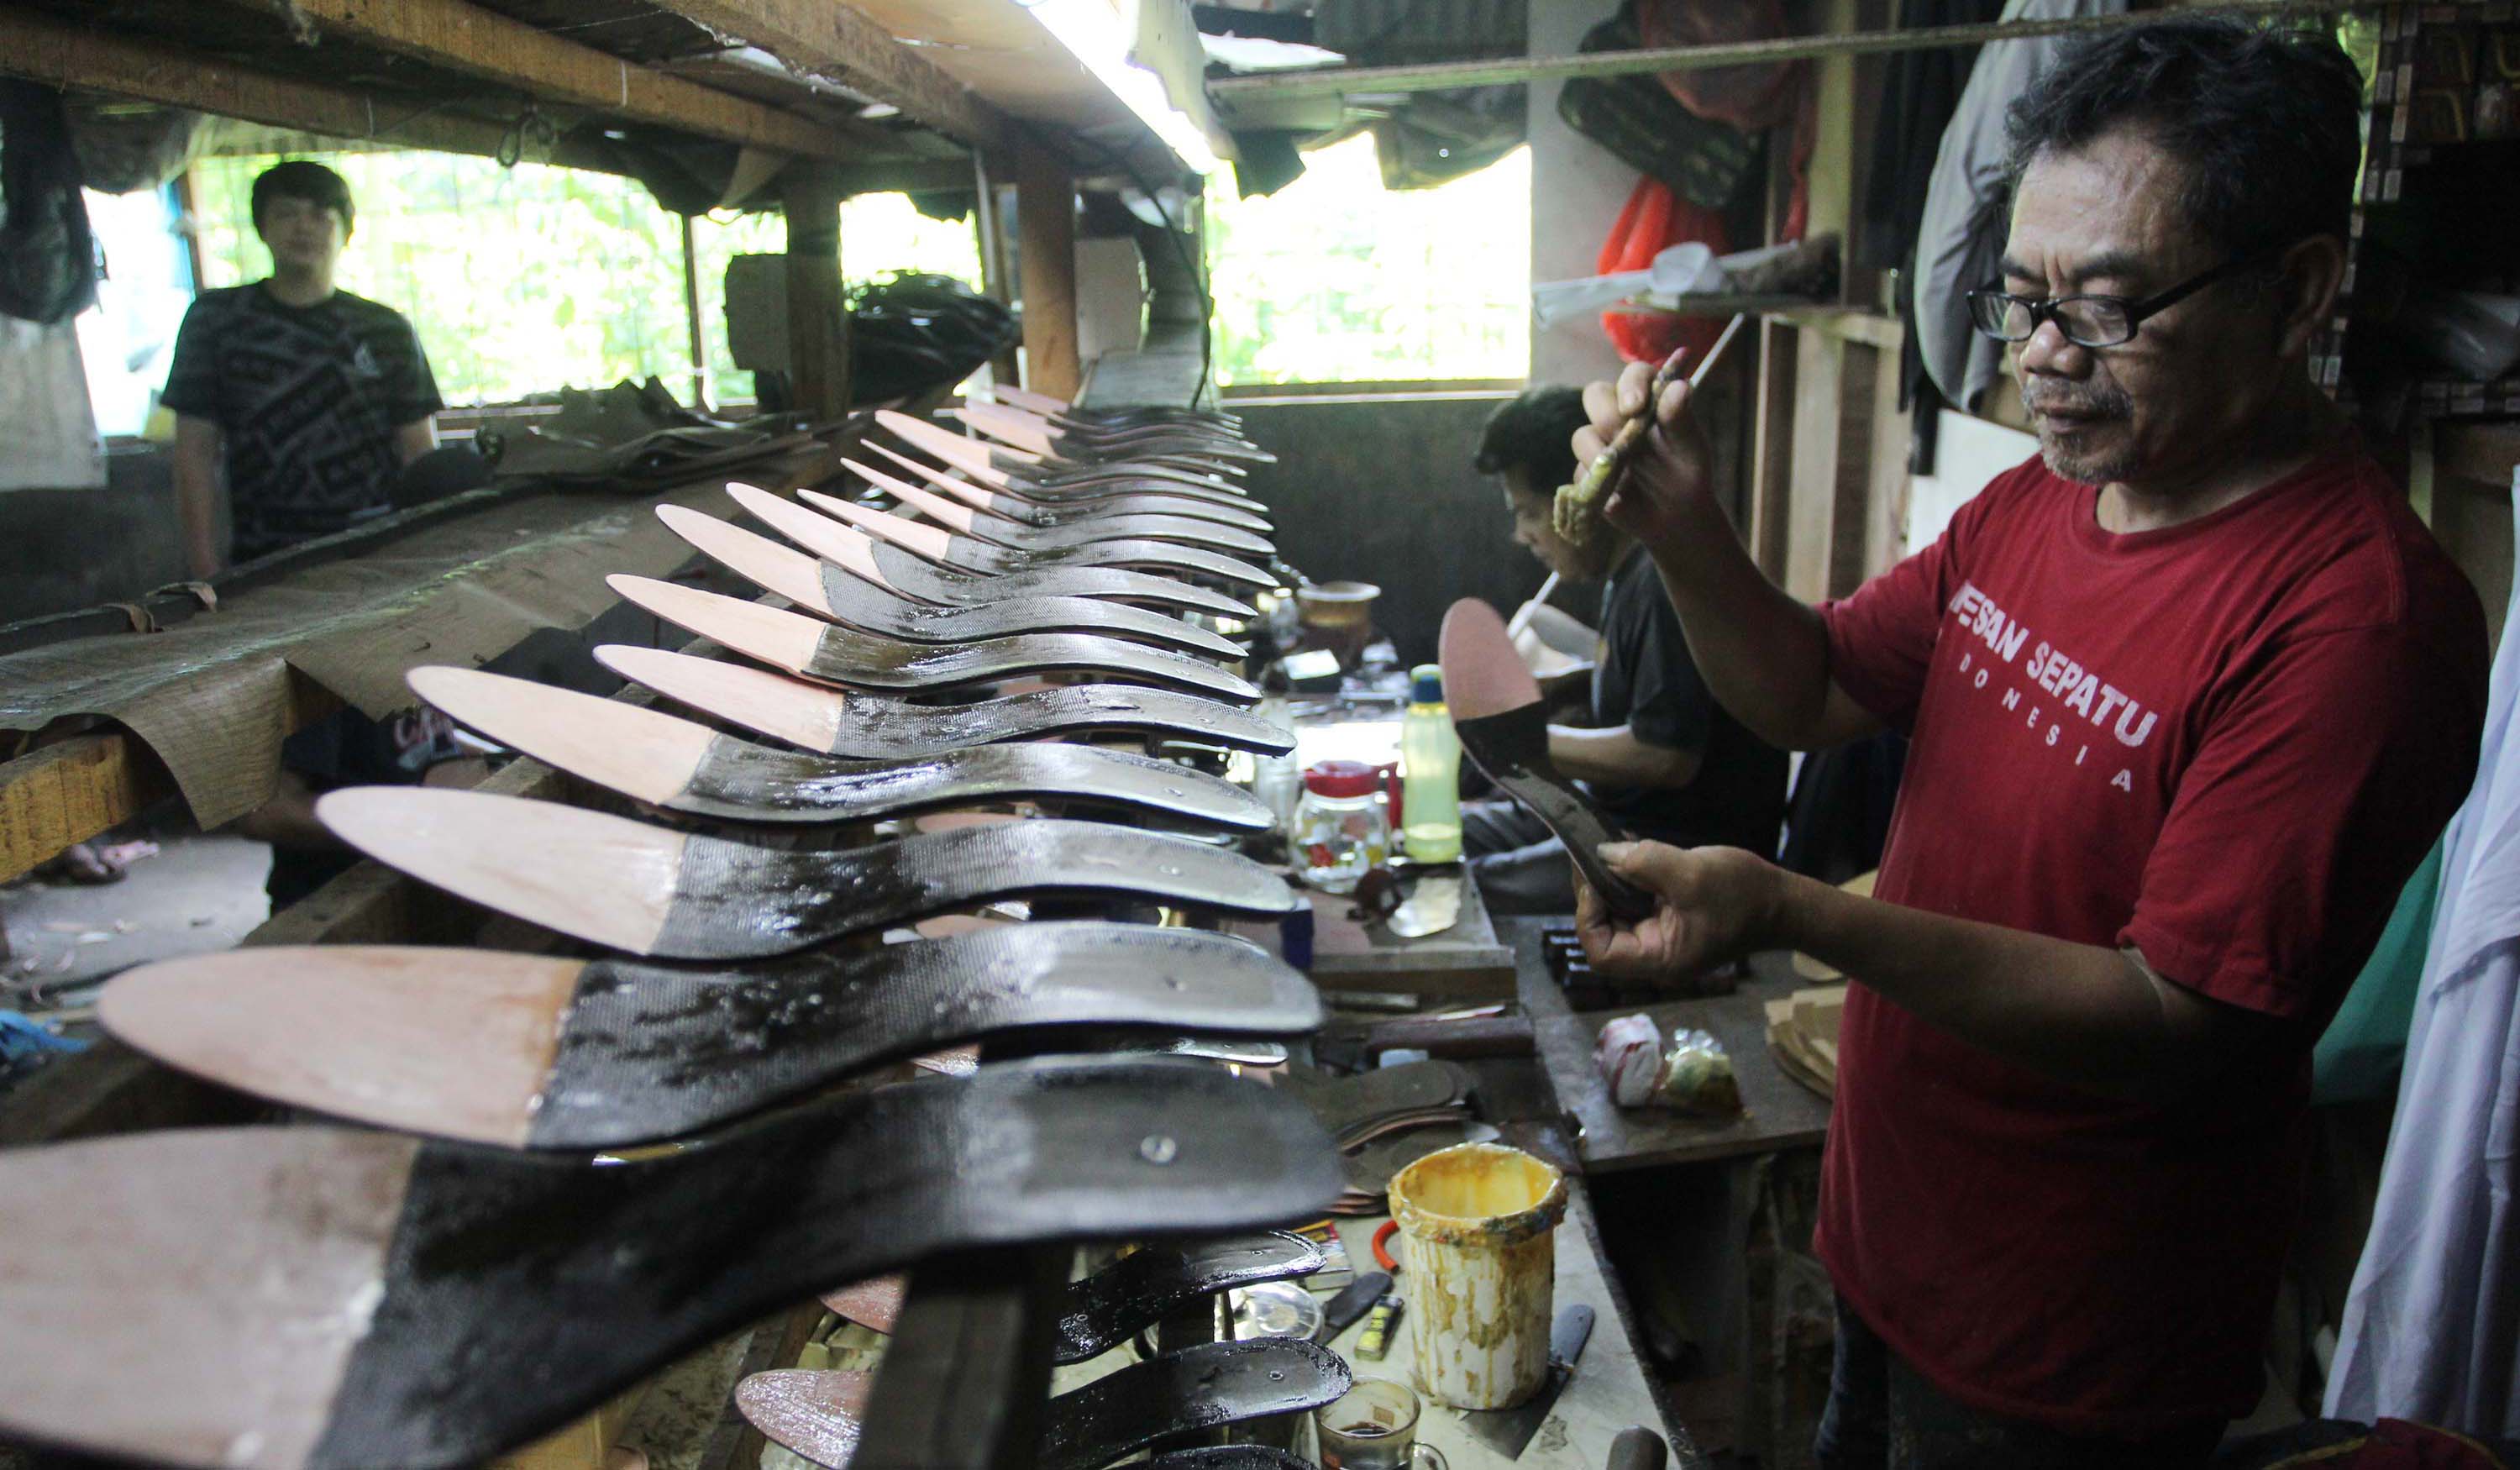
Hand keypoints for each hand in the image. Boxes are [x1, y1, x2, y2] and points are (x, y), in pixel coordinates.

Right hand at [1572, 360, 1716, 547]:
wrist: (1675, 515)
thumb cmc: (1685, 471)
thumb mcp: (1689, 447)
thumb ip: (1681, 418)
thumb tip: (1679, 387)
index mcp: (1647, 399)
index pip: (1635, 375)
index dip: (1631, 385)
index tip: (1635, 407)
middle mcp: (1619, 415)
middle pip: (1595, 395)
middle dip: (1607, 415)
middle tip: (1623, 439)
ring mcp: (1599, 442)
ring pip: (1582, 436)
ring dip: (1598, 455)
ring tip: (1623, 477)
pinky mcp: (1587, 472)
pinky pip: (1580, 473)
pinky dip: (1597, 485)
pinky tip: (1618, 500)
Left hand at [1574, 842, 1784, 980]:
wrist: (1783, 903)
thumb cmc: (1743, 895)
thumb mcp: (1691, 873)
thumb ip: (1643, 862)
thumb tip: (1602, 852)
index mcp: (1661, 959)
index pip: (1600, 953)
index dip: (1587, 917)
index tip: (1594, 880)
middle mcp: (1656, 955)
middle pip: (1604, 931)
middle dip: (1595, 894)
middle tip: (1592, 856)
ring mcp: (1663, 938)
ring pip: (1618, 913)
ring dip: (1610, 882)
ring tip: (1610, 849)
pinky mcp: (1669, 920)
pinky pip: (1637, 903)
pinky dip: (1629, 878)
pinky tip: (1629, 853)